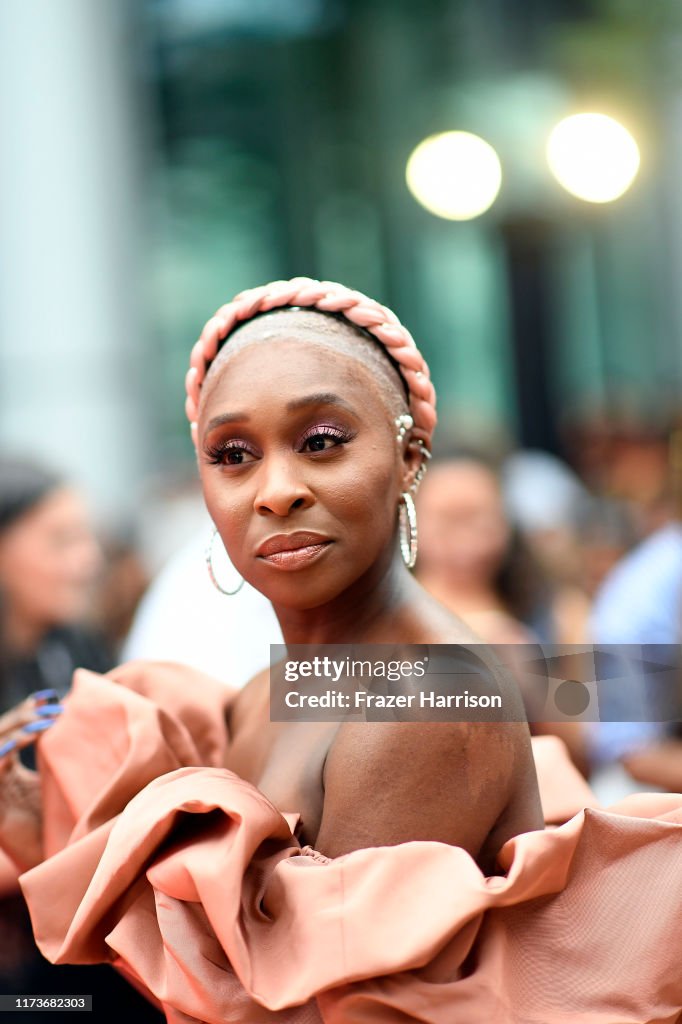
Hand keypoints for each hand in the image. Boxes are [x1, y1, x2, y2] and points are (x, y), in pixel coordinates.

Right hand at [0, 690, 63, 870]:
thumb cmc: (59, 824)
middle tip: (53, 706)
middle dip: (24, 715)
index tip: (52, 696)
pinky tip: (24, 744)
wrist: (53, 865)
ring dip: (15, 730)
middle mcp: (0, 776)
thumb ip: (63, 761)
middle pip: (2, 732)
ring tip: (43, 723)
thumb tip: (85, 727)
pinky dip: (4, 752)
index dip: (27, 710)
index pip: (13, 730)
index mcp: (12, 769)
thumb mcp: (60, 785)